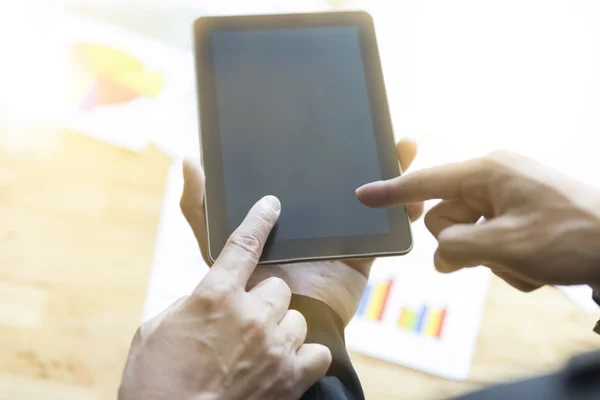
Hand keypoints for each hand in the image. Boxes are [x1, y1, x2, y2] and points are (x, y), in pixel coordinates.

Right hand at [119, 196, 330, 399]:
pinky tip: (285, 364)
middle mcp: (250, 315)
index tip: (271, 205)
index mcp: (214, 296)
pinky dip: (303, 356)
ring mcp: (275, 346)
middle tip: (246, 323)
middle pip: (277, 287)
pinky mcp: (291, 377)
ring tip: (259, 350)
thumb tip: (208, 296)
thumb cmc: (157, 382)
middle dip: (263, 301)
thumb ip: (190, 303)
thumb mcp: (157, 330)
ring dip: (280, 329)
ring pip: (295, 318)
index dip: (259, 219)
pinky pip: (315, 352)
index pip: (244, 243)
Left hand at [181, 139, 423, 324]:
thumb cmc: (250, 286)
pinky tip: (416, 194)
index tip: (329, 108)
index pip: (303, 163)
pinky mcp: (366, 247)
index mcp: (287, 205)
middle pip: (343, 170)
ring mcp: (343, 227)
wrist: (286, 327)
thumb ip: (200, 207)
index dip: (318, 138)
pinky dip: (406, 207)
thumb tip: (188, 160)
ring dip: (391, 169)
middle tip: (373, 120)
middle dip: (362, 145)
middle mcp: (317, 210)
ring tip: (401, 144)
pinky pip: (390, 224)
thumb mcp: (217, 243)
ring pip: (372, 190)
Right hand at [357, 150, 599, 290]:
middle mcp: (494, 178)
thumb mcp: (504, 246)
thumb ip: (456, 249)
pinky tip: (533, 263)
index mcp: (488, 172)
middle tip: (495, 255)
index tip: (362, 195)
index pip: (426, 183)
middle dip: (463, 244)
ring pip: (467, 234)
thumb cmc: (571, 237)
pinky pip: (490, 239)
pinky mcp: (520, 213)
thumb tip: (440, 256)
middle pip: (446, 217)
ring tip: (524, 262)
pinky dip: (504, 258)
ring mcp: (508, 196)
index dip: (392, 192)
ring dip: (488, 257)